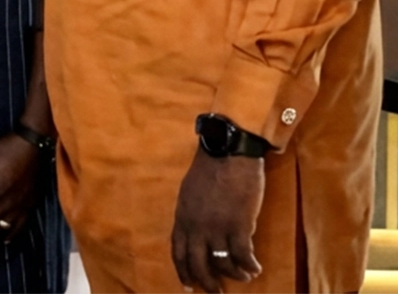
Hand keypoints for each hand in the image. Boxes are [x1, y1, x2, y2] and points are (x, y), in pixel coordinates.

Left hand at [171, 151, 264, 291]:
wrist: (227, 153)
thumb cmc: (210, 168)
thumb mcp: (189, 192)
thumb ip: (191, 213)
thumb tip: (197, 230)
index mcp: (182, 217)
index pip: (178, 252)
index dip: (183, 271)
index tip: (188, 286)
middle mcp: (196, 226)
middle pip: (197, 263)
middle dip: (207, 282)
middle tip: (216, 292)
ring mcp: (216, 227)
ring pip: (221, 263)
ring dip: (233, 275)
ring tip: (243, 278)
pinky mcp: (238, 225)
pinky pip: (242, 255)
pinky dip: (249, 265)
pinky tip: (255, 269)